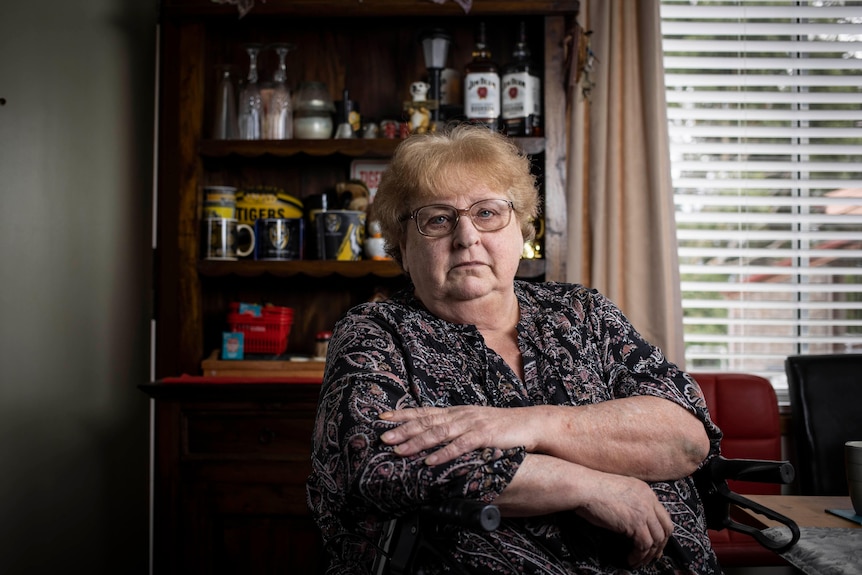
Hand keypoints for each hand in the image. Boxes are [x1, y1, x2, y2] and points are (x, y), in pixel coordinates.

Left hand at [378, 405, 539, 464]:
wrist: (529, 424)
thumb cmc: (501, 428)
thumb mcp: (473, 425)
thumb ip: (454, 430)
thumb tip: (433, 439)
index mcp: (456, 412)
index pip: (424, 412)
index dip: (402, 415)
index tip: (382, 419)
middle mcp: (461, 415)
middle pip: (427, 422)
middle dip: (403, 430)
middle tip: (383, 437)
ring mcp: (472, 424)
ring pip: (439, 433)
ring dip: (418, 442)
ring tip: (400, 450)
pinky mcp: (484, 436)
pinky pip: (460, 446)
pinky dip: (444, 454)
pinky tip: (431, 461)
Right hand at [576, 470, 673, 567]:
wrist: (582, 487)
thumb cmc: (591, 489)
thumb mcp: (618, 492)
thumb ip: (630, 503)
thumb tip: (631, 524)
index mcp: (645, 490)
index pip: (662, 515)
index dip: (660, 532)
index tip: (654, 544)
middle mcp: (648, 499)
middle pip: (666, 528)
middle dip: (660, 545)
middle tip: (651, 556)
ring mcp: (643, 511)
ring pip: (657, 539)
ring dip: (648, 554)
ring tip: (637, 561)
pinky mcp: (635, 522)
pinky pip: (644, 545)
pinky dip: (638, 556)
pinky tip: (630, 559)